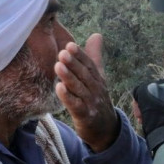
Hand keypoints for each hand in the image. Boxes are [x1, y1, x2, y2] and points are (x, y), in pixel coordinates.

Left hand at [55, 34, 118, 151]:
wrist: (106, 129)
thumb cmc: (97, 99)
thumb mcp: (98, 77)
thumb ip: (94, 57)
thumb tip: (96, 34)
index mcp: (98, 79)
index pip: (90, 65)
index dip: (80, 55)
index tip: (70, 45)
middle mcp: (96, 89)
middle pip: (85, 75)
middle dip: (74, 63)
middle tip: (62, 53)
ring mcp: (91, 103)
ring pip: (79, 89)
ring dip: (69, 77)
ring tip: (58, 66)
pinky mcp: (85, 116)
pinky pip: (76, 105)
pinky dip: (68, 97)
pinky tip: (58, 88)